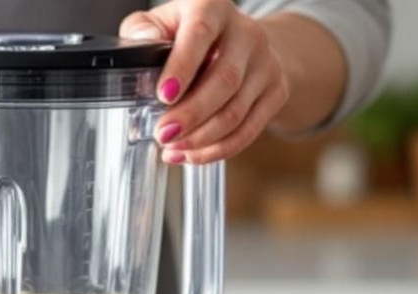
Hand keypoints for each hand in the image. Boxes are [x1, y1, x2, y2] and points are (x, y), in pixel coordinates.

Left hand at [121, 0, 291, 164]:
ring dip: (202, 138)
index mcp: (212, 8)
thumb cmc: (190, 35)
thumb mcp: (162, 24)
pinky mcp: (276, 91)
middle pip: (224, 80)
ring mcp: (265, 62)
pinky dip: (218, 149)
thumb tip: (141, 42)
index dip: (182, 66)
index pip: (200, 33)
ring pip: (236, 111)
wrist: (242, 42)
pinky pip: (249, 129)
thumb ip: (142, 30)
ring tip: (172, 149)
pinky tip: (192, 155)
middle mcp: (246, 32)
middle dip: (191, 114)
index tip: (164, 95)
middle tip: (163, 134)